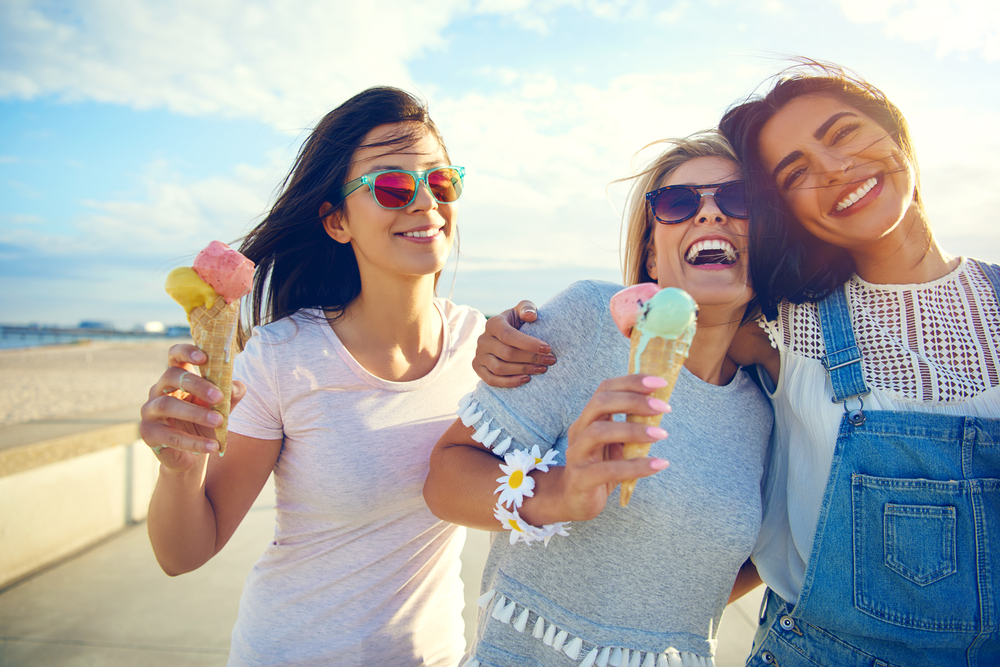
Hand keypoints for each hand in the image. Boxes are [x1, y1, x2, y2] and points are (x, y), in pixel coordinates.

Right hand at [139, 344, 245, 470]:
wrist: (193, 454)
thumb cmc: (205, 422)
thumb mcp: (221, 407)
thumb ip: (230, 394)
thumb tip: (236, 387)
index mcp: (177, 377)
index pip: (175, 355)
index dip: (186, 352)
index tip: (204, 358)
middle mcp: (158, 390)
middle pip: (171, 376)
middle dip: (197, 385)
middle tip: (219, 397)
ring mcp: (149, 411)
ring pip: (167, 405)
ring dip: (195, 413)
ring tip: (218, 421)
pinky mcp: (149, 433)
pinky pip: (170, 436)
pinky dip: (194, 442)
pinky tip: (213, 446)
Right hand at [474, 300, 555, 387]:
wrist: (506, 337)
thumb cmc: (518, 323)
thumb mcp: (523, 310)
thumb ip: (527, 308)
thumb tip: (531, 316)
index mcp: (493, 323)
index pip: (509, 335)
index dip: (529, 343)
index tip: (547, 348)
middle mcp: (483, 339)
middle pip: (507, 353)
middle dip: (531, 358)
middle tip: (550, 360)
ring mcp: (479, 355)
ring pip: (499, 368)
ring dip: (523, 371)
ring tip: (542, 369)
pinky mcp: (478, 368)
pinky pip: (492, 380)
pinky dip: (510, 382)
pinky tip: (527, 379)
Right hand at [521, 374, 669, 524]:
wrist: (575, 500)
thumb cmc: (601, 466)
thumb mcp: (616, 442)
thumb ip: (631, 426)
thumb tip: (661, 408)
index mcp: (589, 417)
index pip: (606, 389)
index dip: (631, 382)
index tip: (660, 382)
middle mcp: (579, 430)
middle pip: (600, 403)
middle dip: (633, 401)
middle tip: (663, 407)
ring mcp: (577, 454)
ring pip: (599, 432)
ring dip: (633, 430)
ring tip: (661, 434)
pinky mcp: (581, 479)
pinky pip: (608, 470)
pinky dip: (636, 466)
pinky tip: (658, 464)